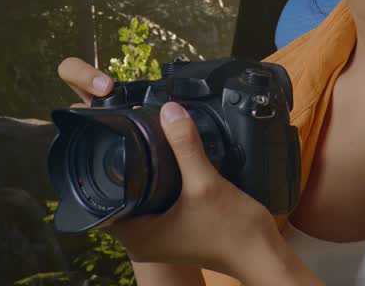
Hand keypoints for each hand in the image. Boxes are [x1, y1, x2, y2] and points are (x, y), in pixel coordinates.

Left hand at [55, 57, 280, 280]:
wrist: (262, 254)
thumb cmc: (234, 231)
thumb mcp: (206, 183)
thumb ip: (186, 146)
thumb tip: (169, 111)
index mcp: (138, 237)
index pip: (102, 201)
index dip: (106, 171)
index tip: (113, 143)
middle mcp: (142, 242)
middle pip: (119, 197)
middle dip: (126, 169)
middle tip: (133, 139)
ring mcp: (158, 239)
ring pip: (138, 201)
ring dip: (144, 178)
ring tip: (151, 149)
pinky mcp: (173, 233)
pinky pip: (155, 206)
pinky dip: (159, 187)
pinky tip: (171, 169)